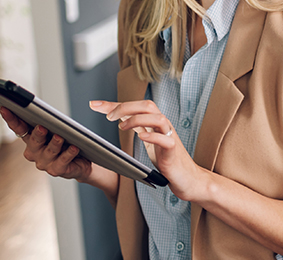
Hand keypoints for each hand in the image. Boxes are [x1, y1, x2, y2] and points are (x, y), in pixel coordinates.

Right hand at [0, 107, 91, 180]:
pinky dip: (68, 153)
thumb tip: (63, 107)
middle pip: (34, 141)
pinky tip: (74, 148)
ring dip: (54, 144)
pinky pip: (62, 161)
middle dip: (37, 134)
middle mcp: (35, 152)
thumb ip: (53, 119)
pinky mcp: (57, 170)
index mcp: (31, 139)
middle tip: (41, 127)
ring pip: (49, 152)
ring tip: (59, 137)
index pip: (19, 128)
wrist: (83, 162)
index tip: (5, 108)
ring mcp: (45, 162)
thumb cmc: (68, 142)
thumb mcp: (59, 128)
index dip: (12, 119)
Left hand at [90, 100, 206, 201]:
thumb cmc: (167, 159)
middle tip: (108, 116)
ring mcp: (170, 137)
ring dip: (138, 119)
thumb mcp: (147, 139)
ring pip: (158, 118)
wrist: (188, 178)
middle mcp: (164, 126)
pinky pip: (166, 140)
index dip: (114, 104)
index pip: (136, 106)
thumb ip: (135, 126)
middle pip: (148, 106)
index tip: (94, 104)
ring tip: (122, 126)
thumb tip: (117, 117)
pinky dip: (153, 136)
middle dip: (126, 107)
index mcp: (155, 123)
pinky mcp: (174, 151)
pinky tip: (141, 137)